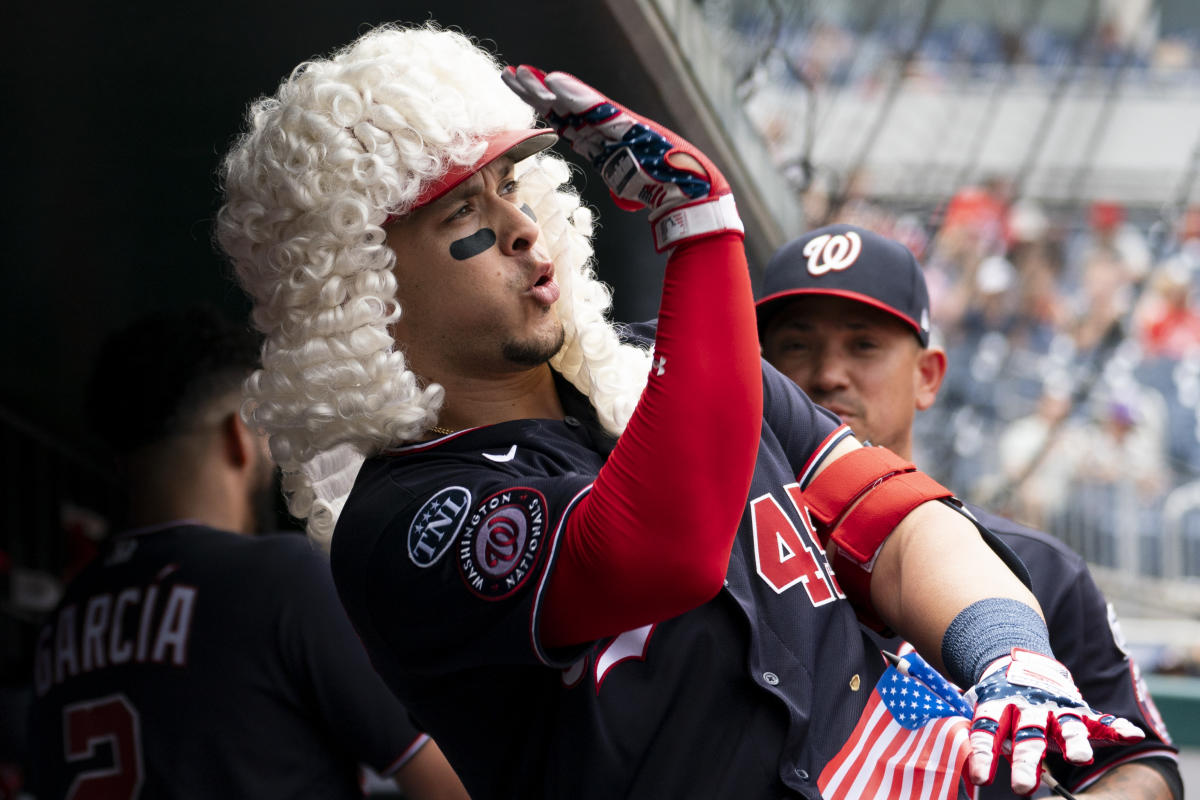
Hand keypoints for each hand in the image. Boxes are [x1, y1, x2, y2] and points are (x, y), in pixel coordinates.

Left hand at [502, 65, 742, 251]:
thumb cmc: (669, 190)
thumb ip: (624, 185)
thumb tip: (623, 196)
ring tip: (525, 74)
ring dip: (549, 88)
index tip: (521, 94)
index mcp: (607, 144)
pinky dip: (575, 94)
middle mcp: (610, 130)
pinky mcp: (628, 126)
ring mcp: (618, 125)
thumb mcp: (634, 188)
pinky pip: (596, 108)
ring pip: (576, 102)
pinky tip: (554, 81)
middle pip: (567, 108)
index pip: (569, 122)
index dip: (545, 108)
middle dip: (539, 91)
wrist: (694, 192)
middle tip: (512, 74)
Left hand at [963, 648, 1144, 794]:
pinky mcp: (1079, 709)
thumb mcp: (986, 715)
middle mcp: (1028, 709)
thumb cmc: (1002, 704)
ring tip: (1079, 758)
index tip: (980, 778)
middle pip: (1027, 735)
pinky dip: (1116, 727)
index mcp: (998, 708)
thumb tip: (969, 773)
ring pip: (1066, 726)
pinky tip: (1131, 734)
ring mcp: (1055, 708)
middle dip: (1026, 762)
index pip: (987, 732)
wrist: (1020, 663)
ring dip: (1073, 742)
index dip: (983, 754)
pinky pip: (1100, 719)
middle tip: (1023, 787)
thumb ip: (983, 739)